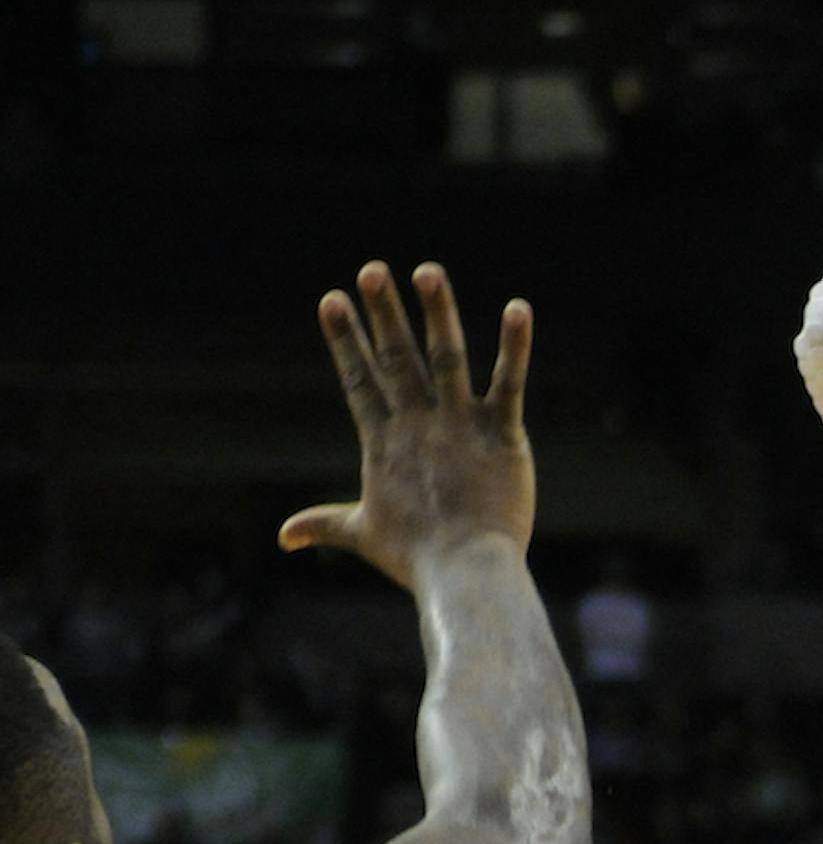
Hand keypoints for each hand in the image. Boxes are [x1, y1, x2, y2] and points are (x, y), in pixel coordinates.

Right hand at [282, 262, 535, 589]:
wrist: (463, 575)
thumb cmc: (417, 558)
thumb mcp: (363, 534)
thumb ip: (324, 524)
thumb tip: (283, 536)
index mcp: (384, 443)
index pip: (359, 380)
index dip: (345, 339)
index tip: (331, 299)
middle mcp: (418, 425)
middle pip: (396, 359)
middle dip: (382, 312)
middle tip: (370, 269)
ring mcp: (460, 426)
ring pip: (446, 357)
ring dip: (437, 312)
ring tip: (427, 270)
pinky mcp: (502, 434)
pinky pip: (509, 381)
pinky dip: (515, 346)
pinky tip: (518, 308)